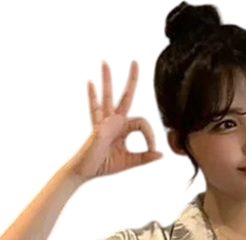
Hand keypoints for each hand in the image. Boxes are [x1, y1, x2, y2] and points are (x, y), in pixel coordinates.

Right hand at [66, 60, 162, 182]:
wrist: (85, 171)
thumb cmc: (104, 164)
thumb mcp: (129, 161)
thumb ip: (144, 157)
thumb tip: (160, 154)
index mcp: (123, 128)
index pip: (143, 122)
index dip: (151, 135)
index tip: (152, 150)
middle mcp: (114, 121)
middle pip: (125, 97)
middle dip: (131, 80)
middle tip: (135, 62)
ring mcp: (104, 123)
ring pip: (107, 97)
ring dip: (107, 80)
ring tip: (105, 62)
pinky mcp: (97, 130)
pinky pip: (95, 111)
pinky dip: (92, 96)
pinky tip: (90, 82)